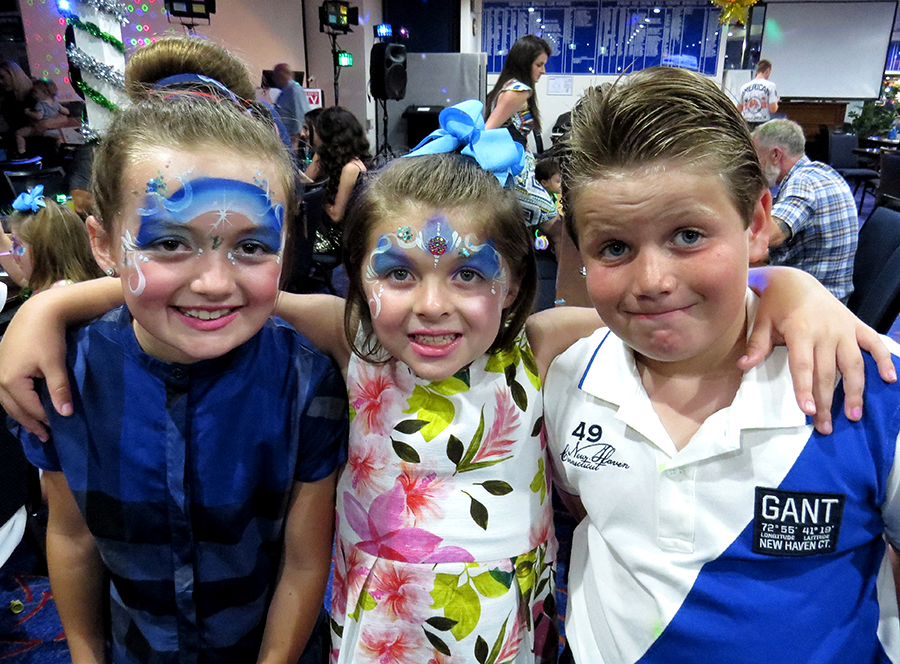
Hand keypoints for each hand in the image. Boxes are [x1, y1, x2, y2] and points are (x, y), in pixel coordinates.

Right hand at [0, 292, 72, 440]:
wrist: (38, 311)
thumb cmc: (48, 337)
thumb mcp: (55, 364)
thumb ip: (59, 390)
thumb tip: (65, 414)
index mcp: (11, 381)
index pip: (30, 408)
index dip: (45, 420)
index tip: (58, 431)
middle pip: (15, 409)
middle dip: (30, 423)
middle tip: (45, 437)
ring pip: (7, 402)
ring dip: (21, 414)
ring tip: (36, 427)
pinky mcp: (1, 364)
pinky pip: (5, 392)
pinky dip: (16, 402)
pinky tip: (24, 406)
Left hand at [742, 267, 895, 433]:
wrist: (796, 279)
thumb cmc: (775, 304)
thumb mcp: (761, 321)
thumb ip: (757, 345)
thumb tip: (743, 365)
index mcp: (801, 331)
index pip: (803, 366)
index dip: (805, 388)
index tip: (807, 410)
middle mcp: (826, 332)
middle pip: (828, 373)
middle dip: (827, 402)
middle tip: (825, 427)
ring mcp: (844, 329)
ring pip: (853, 364)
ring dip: (855, 391)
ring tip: (854, 415)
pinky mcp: (856, 325)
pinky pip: (874, 343)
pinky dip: (884, 359)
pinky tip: (889, 379)